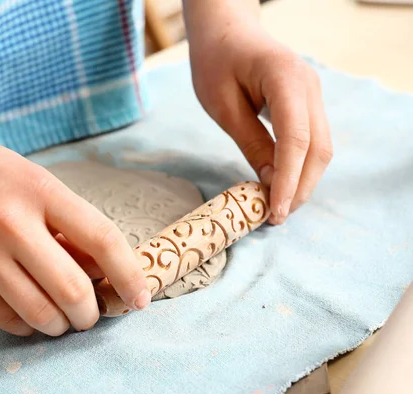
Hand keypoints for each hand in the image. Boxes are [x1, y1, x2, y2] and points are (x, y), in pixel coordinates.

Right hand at [0, 122, 150, 335]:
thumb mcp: (27, 177)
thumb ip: (63, 221)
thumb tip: (99, 269)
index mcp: (37, 189)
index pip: (102, 239)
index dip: (129, 275)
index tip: (140, 297)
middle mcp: (10, 223)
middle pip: (74, 290)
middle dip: (92, 313)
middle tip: (92, 313)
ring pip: (41, 314)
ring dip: (61, 325)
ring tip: (62, 317)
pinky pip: (6, 320)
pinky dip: (27, 325)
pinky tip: (29, 312)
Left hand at [187, 7, 332, 223]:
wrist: (226, 32)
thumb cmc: (216, 62)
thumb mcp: (223, 106)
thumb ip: (250, 142)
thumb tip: (269, 183)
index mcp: (285, 78)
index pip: (295, 139)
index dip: (287, 179)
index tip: (275, 211)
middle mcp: (309, 86)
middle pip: (318, 148)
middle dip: (300, 187)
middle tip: (276, 217)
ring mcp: (313, 93)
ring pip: (321, 147)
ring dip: (303, 180)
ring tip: (279, 207)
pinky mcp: (308, 102)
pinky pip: (312, 139)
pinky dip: (300, 166)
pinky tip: (283, 184)